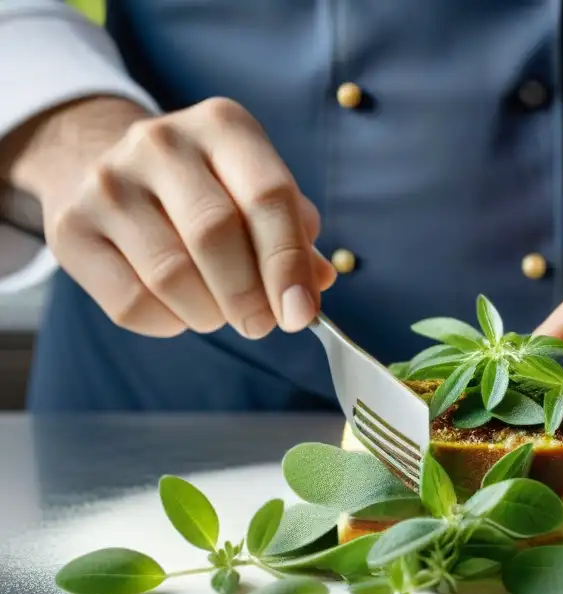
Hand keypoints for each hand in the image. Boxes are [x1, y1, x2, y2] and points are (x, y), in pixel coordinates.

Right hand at [38, 97, 335, 337]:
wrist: (105, 165)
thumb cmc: (208, 189)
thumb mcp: (258, 190)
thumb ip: (294, 236)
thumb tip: (315, 285)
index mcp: (223, 126)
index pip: (268, 197)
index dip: (288, 264)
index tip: (301, 313)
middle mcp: (161, 143)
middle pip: (215, 234)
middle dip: (249, 295)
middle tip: (261, 323)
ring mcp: (108, 182)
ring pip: (171, 274)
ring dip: (209, 313)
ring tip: (221, 313)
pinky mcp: (71, 228)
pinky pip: (131, 302)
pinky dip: (169, 322)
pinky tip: (182, 310)